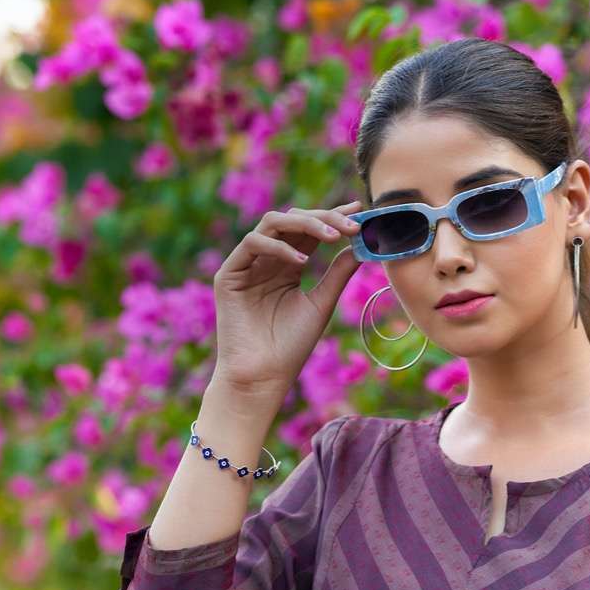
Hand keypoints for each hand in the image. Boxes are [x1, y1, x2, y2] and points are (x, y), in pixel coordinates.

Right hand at [212, 200, 367, 395]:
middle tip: (352, 224)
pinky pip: (253, 243)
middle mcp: (267, 259)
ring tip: (332, 237)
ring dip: (305, 223)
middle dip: (324, 217)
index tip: (360, 212)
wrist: (263, 376)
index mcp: (288, 264)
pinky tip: (302, 261)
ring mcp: (247, 263)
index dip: (333, 217)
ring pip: (273, 223)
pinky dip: (279, 247)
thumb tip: (359, 246)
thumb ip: (337, 275)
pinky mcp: (229, 274)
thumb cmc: (291, 346)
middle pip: (294, 220)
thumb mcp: (321, 304)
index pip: (310, 231)